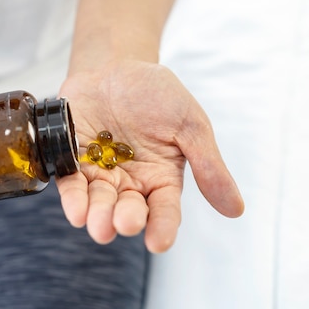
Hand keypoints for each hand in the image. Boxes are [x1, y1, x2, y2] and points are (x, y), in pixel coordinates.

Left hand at [56, 59, 243, 252]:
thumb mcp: (190, 125)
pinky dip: (73, 198)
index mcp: (161, 178)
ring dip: (97, 215)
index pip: (164, 209)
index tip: (159, 243)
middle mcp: (130, 182)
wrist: (116, 65)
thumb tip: (236, 209)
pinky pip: (72, 184)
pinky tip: (76, 211)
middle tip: (124, 223)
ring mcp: (100, 174)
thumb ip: (208, 165)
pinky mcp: (73, 162)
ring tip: (97, 225)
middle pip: (128, 208)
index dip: (162, 227)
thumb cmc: (156, 94)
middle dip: (125, 218)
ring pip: (99, 202)